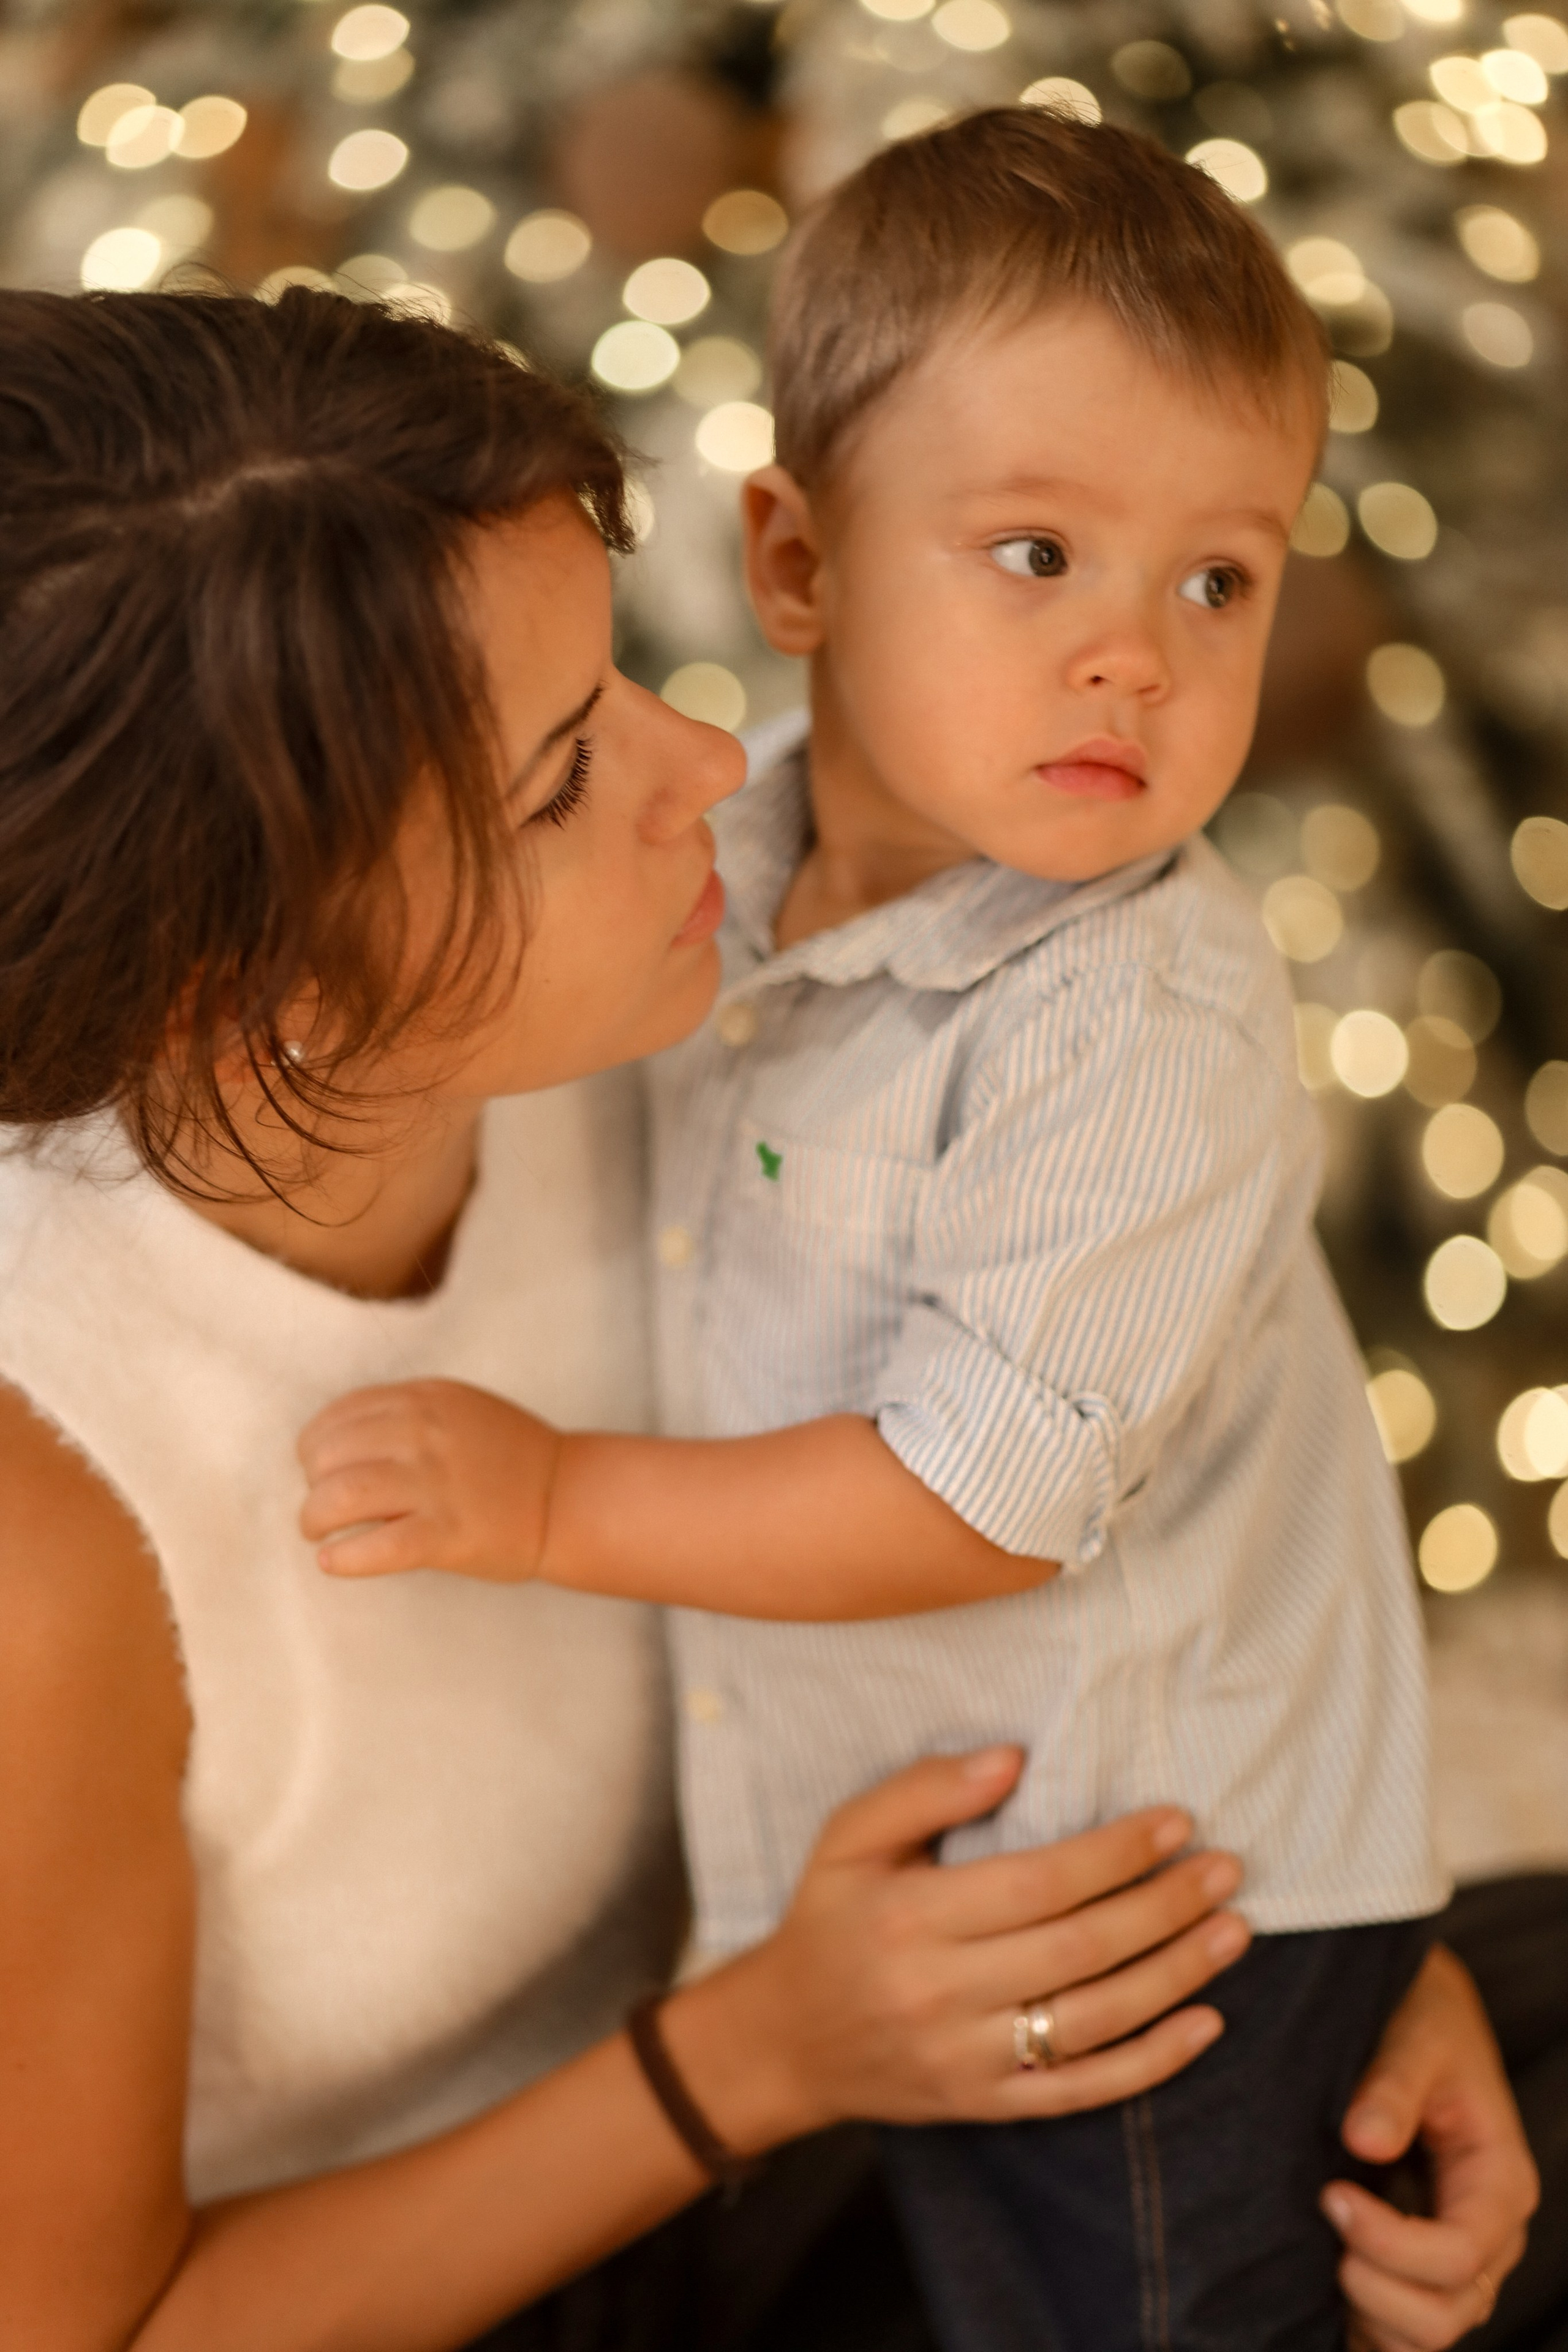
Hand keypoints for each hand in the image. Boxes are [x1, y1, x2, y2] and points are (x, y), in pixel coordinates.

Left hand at [298, 1379, 557, 1580]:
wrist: (566, 1497)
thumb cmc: (507, 1456)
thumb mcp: (457, 1410)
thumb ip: (403, 1417)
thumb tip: (335, 1449)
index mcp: (424, 1399)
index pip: (338, 1415)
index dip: (315, 1446)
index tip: (320, 1469)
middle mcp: (425, 1434)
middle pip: (329, 1455)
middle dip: (312, 1483)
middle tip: (322, 1505)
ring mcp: (436, 1484)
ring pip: (340, 1497)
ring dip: (314, 1519)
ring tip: (318, 1532)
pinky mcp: (446, 1534)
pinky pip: (375, 1547)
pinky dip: (342, 1558)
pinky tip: (333, 1561)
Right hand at [668, 1746, 1250, 2150]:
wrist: (786, 2040)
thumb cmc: (828, 1919)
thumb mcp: (849, 1836)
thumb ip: (925, 1789)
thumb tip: (1013, 1758)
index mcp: (911, 1917)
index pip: (1038, 1883)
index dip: (1114, 1853)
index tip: (1174, 1821)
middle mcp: (942, 1993)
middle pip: (1079, 1950)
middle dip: (1163, 1906)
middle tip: (1226, 1870)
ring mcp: (969, 2058)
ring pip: (1094, 2020)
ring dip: (1175, 1975)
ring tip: (1231, 1931)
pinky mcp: (988, 2105)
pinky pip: (1083, 2090)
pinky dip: (1152, 2062)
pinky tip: (1206, 2024)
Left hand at [1323, 1944, 1539, 2351]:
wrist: (1421, 2013)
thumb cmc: (1423, 2021)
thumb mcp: (1415, 2039)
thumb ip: (1392, 2086)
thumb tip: (1365, 2140)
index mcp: (1499, 2184)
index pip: (1458, 2256)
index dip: (1391, 2243)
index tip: (1330, 2193)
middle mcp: (1489, 2234)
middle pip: (1446, 2314)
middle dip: (1375, 2288)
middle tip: (1322, 2217)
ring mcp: (1458, 2256)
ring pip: (1425, 2333)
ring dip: (1368, 2311)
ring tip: (1316, 2252)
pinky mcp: (1421, 2261)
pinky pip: (1402, 2326)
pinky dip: (1364, 2321)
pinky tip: (1318, 2282)